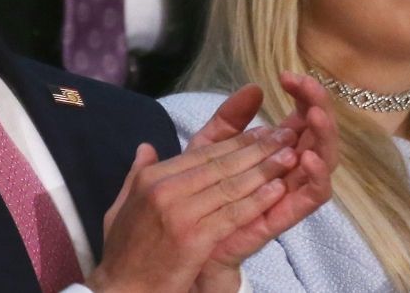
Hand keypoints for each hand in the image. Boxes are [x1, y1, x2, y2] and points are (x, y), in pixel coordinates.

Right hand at [88, 128, 298, 292]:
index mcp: (150, 177)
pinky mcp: (193, 237)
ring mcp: (178, 212)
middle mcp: (163, 188)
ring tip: (288, 157)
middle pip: (219, 164)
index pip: (201, 153)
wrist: (121, 291)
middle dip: (256, 148)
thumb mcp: (122, 205)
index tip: (260, 132)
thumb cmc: (124, 253)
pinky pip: (232, 214)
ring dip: (264, 170)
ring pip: (230, 185)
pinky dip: (257, 201)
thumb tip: (146, 147)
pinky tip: (277, 191)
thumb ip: (137, 173)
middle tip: (284, 136)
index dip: (235, 142)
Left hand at [197, 74, 337, 280]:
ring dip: (324, 138)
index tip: (289, 76)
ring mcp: (288, 193)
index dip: (303, 95)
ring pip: (323, 163)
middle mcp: (288, 170)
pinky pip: (310, 198)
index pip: (301, 117)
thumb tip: (254, 87)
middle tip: (310, 89)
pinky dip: (315, 176)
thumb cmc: (198, 195)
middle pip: (318, 136)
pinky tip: (305, 156)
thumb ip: (229, 120)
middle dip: (319, 109)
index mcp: (275, 152)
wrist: (182, 244)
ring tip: (315, 116)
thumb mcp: (209, 148)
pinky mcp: (282, 217)